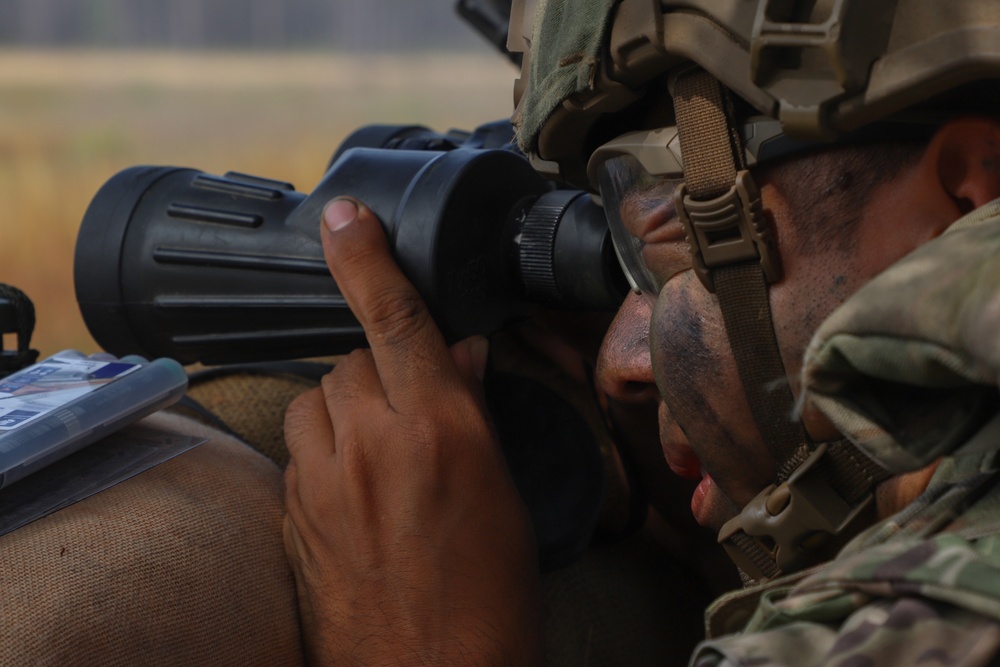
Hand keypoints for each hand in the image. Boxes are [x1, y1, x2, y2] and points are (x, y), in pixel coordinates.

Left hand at [283, 198, 542, 665]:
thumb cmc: (488, 592)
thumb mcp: (499, 488)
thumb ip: (470, 409)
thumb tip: (456, 355)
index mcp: (439, 428)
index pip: (397, 320)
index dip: (368, 260)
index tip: (344, 216)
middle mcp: (373, 443)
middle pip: (349, 360)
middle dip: (376, 370)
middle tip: (409, 410)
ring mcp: (324, 480)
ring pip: (314, 401)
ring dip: (343, 410)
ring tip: (378, 452)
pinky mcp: (293, 514)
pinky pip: (301, 453)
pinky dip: (325, 454)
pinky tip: (356, 493)